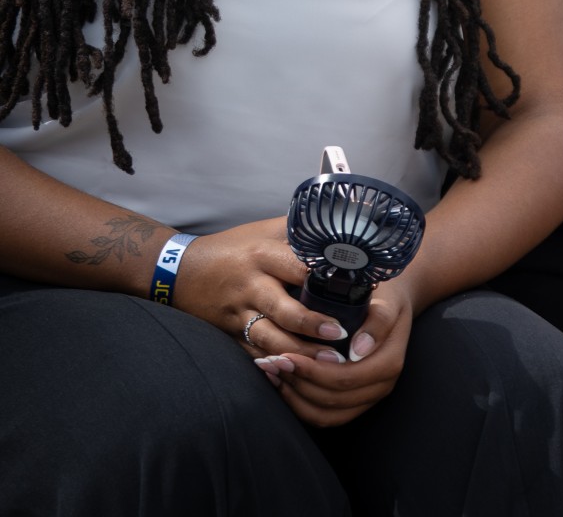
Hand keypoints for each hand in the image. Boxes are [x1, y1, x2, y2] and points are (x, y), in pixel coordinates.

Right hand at [170, 216, 345, 360]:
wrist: (176, 270)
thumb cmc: (231, 247)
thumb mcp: (263, 230)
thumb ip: (298, 230)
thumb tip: (339, 223)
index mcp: (263, 256)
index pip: (299, 269)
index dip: (327, 280)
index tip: (355, 290)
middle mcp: (251, 285)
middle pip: (285, 309)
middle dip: (314, 324)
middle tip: (341, 333)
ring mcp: (238, 312)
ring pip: (270, 337)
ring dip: (300, 351)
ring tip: (328, 361)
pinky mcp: (229, 332)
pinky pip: (253, 352)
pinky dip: (273, 362)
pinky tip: (296, 372)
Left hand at [257, 277, 417, 426]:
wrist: (389, 310)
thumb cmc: (383, 302)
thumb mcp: (386, 303)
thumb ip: (378, 322)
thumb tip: (358, 349)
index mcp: (390, 364)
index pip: (347, 378)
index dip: (313, 370)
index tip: (286, 354)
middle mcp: (381, 387)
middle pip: (332, 398)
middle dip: (297, 381)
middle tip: (271, 361)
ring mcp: (368, 398)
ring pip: (324, 413)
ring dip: (294, 395)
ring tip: (272, 371)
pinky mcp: (354, 404)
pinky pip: (322, 416)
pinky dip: (298, 404)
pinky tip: (281, 383)